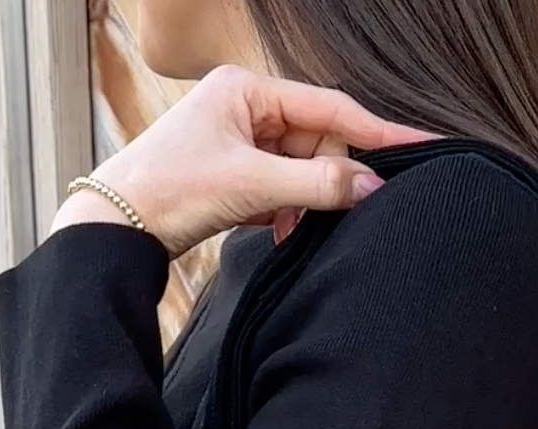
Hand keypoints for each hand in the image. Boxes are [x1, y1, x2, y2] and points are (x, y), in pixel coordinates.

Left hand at [52, 65, 433, 256]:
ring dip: (303, 202)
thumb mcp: (253, 187)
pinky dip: (286, 211)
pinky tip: (272, 229)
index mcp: (249, 90)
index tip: (421, 145)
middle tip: (312, 213)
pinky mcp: (237, 171)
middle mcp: (247, 107)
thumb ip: (318, 185)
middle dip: (325, 180)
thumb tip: (372, 186)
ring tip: (279, 226)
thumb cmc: (171, 192)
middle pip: (320, 142)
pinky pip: (285, 187)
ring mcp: (242, 139)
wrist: (115, 228)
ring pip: (304, 169)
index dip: (379, 132)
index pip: (332, 109)